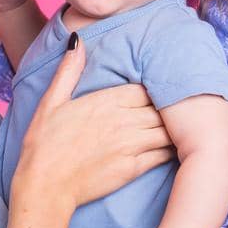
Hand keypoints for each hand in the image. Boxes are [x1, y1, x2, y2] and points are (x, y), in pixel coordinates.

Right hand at [10, 40, 174, 208]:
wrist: (45, 187)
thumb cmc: (44, 145)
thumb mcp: (51, 102)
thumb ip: (68, 71)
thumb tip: (77, 40)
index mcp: (106, 100)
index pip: (146, 88)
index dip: (154, 89)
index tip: (158, 92)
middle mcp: (123, 120)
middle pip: (161, 107)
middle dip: (170, 107)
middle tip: (180, 108)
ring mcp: (131, 144)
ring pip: (167, 129)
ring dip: (175, 127)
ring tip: (183, 126)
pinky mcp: (134, 168)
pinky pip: (164, 153)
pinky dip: (173, 148)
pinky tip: (177, 147)